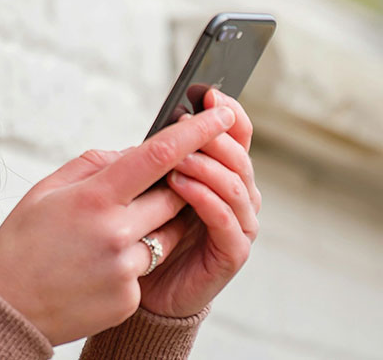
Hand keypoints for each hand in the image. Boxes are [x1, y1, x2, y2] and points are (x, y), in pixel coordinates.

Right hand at [0, 103, 236, 345]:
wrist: (6, 308)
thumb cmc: (21, 243)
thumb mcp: (45, 191)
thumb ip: (92, 166)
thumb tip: (133, 154)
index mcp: (93, 198)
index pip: (158, 156)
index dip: (196, 132)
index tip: (221, 114)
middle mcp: (115, 232)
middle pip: (174, 196)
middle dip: (174, 186)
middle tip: (151, 187)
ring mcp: (125, 268)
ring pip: (166, 235)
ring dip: (152, 227)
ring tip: (108, 235)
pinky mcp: (129, 298)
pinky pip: (147, 268)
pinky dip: (131, 262)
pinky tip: (95, 268)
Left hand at [137, 89, 260, 317]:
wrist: (142, 288)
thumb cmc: (144, 233)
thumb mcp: (147, 187)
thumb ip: (158, 160)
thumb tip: (155, 128)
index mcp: (222, 174)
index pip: (238, 136)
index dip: (227, 114)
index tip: (208, 94)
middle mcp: (238, 196)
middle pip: (240, 157)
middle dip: (214, 138)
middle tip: (186, 125)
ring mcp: (239, 225)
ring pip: (236, 186)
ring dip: (207, 167)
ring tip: (177, 159)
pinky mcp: (232, 253)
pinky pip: (227, 221)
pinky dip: (206, 200)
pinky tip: (181, 187)